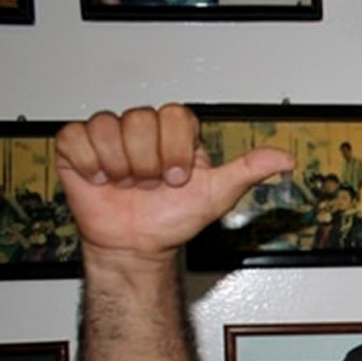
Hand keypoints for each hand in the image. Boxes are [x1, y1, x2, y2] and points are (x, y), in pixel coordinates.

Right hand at [56, 103, 294, 260]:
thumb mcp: (218, 195)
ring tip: (127, 185)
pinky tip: (102, 181)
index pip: (175, 115)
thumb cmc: (175, 218)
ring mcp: (110, 137)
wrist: (137, 245)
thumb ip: (250, 170)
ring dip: (119, 166)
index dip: (174, 148)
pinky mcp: (79, 149)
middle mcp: (143, 130)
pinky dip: (89, 164)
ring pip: (107, 127)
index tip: (177, 177)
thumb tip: (285, 158)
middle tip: (151, 185)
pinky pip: (76, 137)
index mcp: (176, 133)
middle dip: (147, 162)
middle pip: (139, 120)